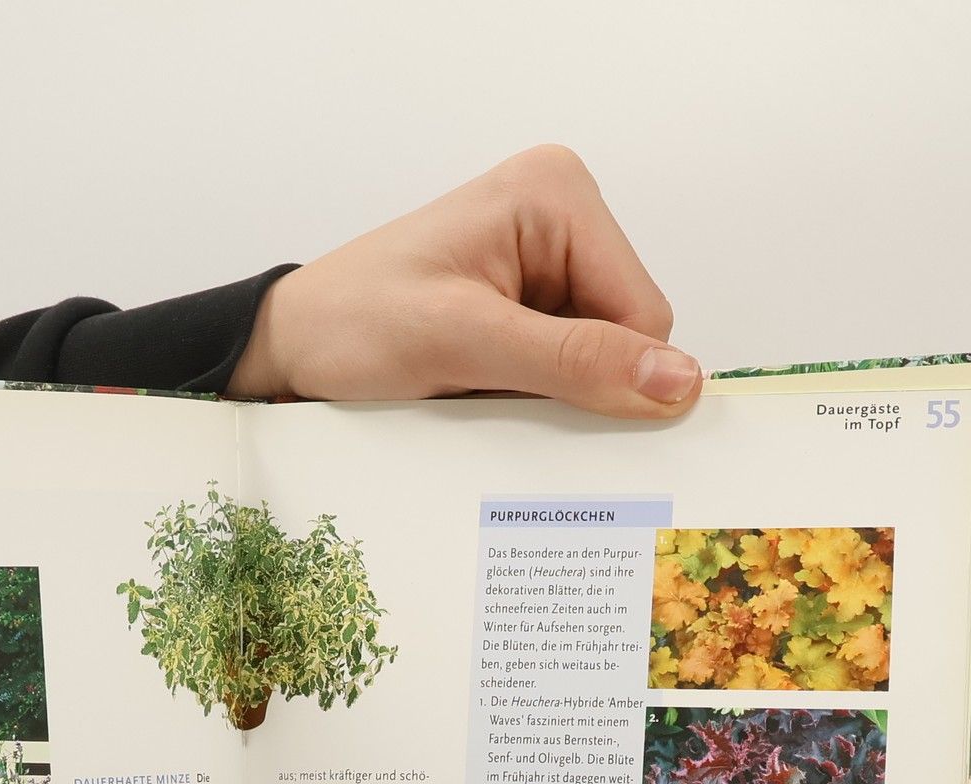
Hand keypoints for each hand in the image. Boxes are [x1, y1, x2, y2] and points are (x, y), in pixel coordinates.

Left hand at [230, 147, 699, 418]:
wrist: (291, 348)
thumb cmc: (353, 325)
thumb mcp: (464, 342)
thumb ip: (573, 361)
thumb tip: (679, 382)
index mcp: (557, 195)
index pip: (645, 313)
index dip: (609, 375)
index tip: (537, 401)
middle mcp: (561, 219)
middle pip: (627, 337)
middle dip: (572, 384)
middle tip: (492, 393)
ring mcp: (544, 265)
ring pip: (597, 365)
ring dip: (546, 398)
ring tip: (478, 390)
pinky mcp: (524, 309)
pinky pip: (562, 373)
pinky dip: (528, 399)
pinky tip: (480, 394)